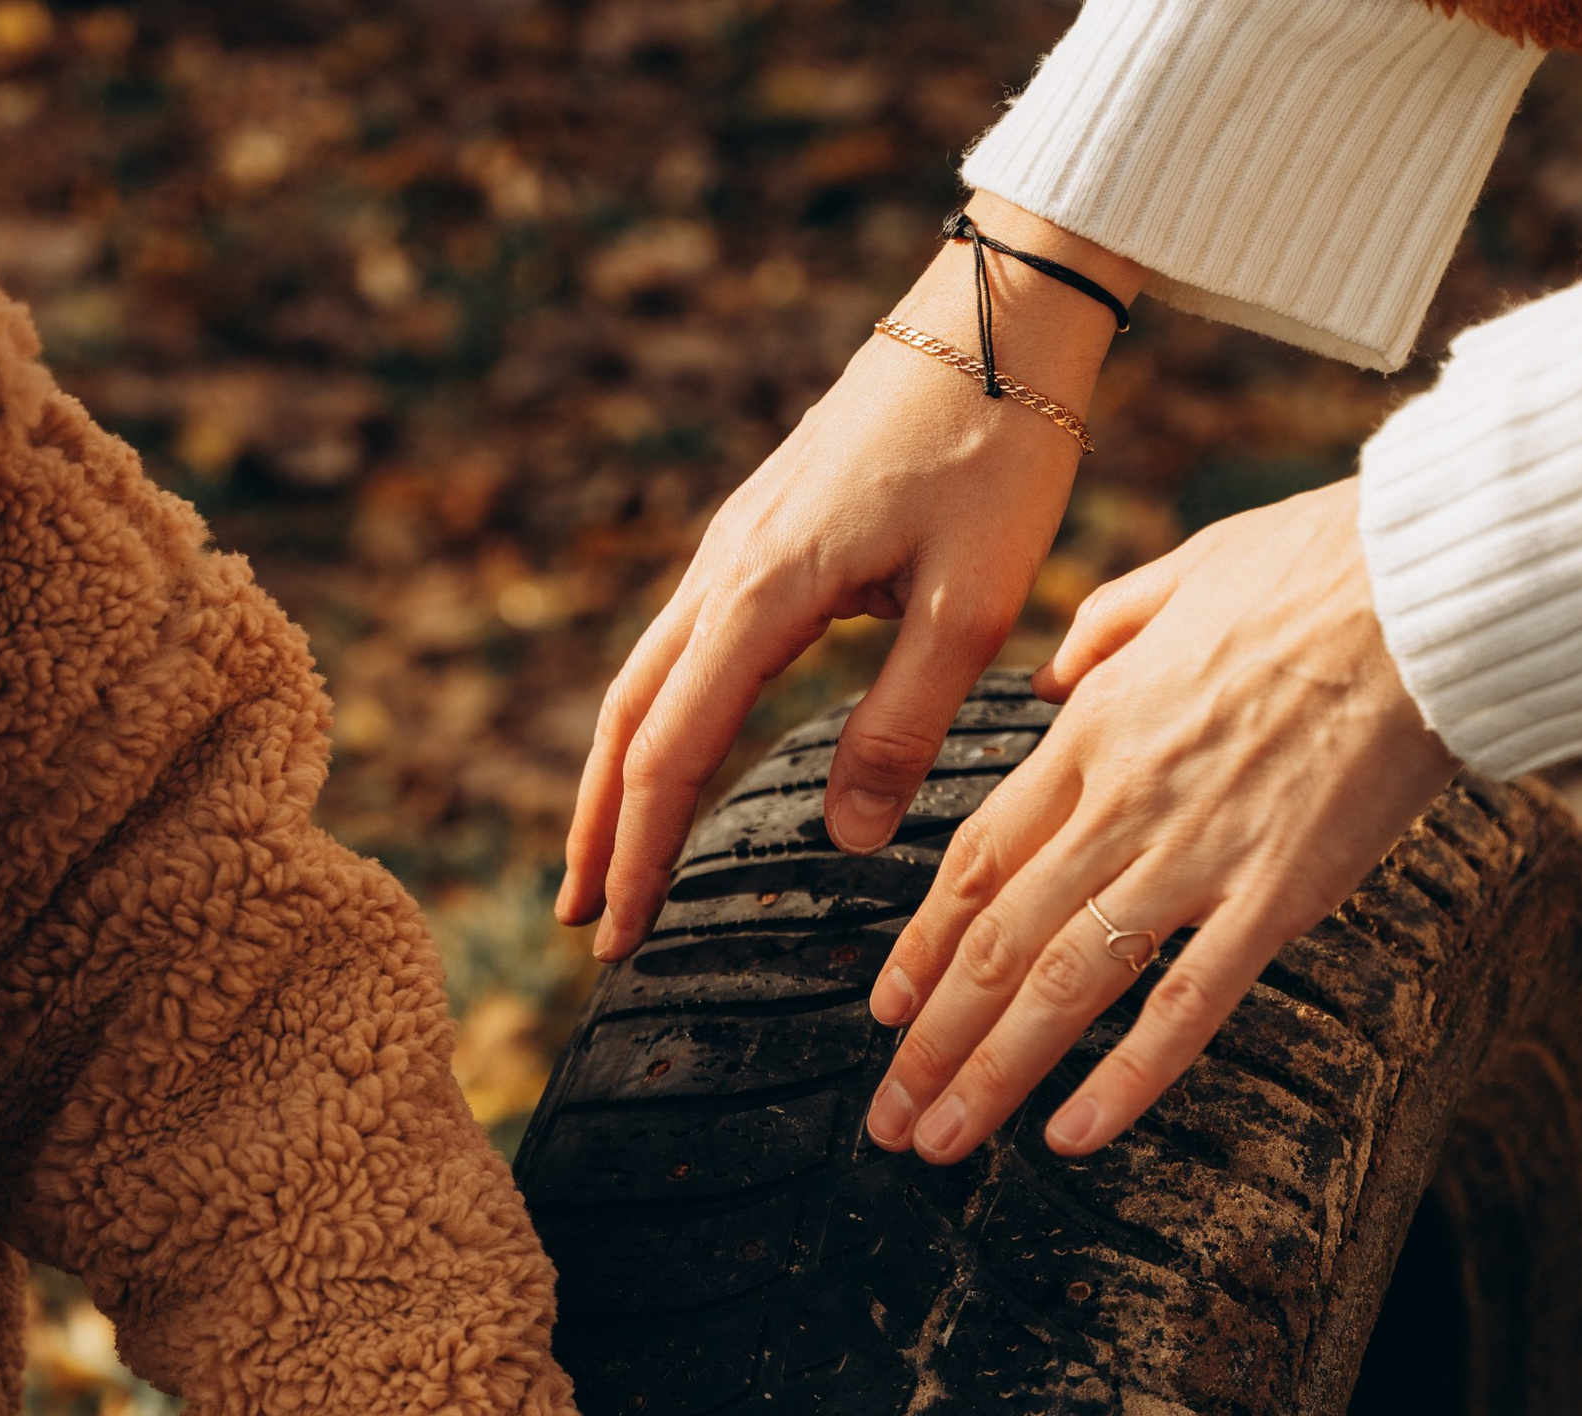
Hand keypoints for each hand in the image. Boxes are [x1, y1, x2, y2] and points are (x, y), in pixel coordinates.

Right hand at [559, 196, 1134, 963]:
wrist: (999, 313)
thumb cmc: (997, 450)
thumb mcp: (970, 606)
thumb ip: (903, 726)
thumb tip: (849, 840)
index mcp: (762, 591)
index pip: (671, 750)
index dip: (639, 854)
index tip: (617, 938)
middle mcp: (724, 566)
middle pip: (626, 719)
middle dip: (599, 830)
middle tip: (582, 924)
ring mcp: (733, 543)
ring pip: (643, 678)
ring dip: (615, 777)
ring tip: (605, 862)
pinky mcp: (760, 531)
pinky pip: (680, 643)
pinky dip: (656, 718)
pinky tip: (669, 757)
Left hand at [864, 480, 1455, 1164]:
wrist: (1430, 586)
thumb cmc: (1323, 569)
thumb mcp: (1185, 571)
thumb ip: (1107, 626)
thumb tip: (1056, 669)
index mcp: (1094, 728)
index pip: (978, 859)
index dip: (923, 946)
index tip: (888, 1008)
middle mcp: (1123, 802)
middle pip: (998, 941)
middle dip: (931, 1043)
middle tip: (888, 1119)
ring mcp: (1197, 854)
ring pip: (1064, 984)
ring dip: (992, 1074)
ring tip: (939, 1142)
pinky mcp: (1278, 894)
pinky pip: (1187, 1004)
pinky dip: (1124, 1078)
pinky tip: (1072, 1136)